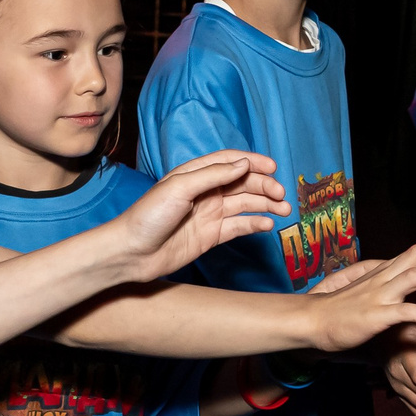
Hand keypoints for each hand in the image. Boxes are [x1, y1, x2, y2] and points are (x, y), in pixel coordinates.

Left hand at [112, 152, 288, 280]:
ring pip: (245, 204)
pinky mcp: (210, 235)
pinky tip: (268, 224)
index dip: (252, 162)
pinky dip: (255, 224)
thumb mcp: (179, 188)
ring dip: (265, 205)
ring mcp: (209, 214)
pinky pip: (238, 226)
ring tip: (284, 209)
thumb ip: (213, 175)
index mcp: (194, 174)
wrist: (132, 253)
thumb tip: (243, 164)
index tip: (273, 168)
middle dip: (264, 186)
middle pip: (242, 183)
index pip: (230, 162)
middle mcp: (204, 192)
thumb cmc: (148, 216)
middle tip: (281, 193)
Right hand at [304, 238, 415, 353]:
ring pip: (413, 278)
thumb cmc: (341, 311)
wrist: (311, 321)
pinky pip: (404, 312)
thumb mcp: (370, 295)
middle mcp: (383, 279)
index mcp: (383, 273)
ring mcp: (379, 297)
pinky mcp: (375, 316)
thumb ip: (394, 290)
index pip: (415, 251)